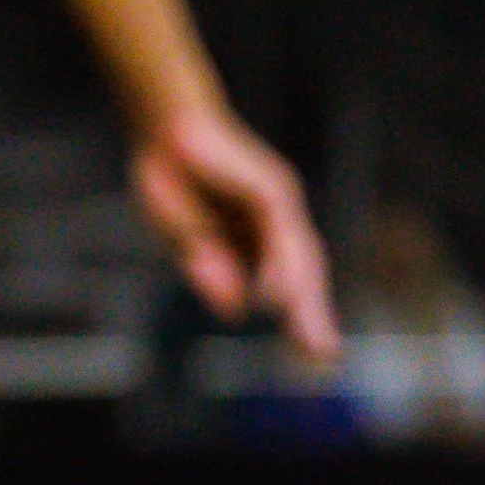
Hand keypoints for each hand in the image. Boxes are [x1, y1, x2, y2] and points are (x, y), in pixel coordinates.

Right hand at [131, 105, 341, 360]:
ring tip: (308, 336)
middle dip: (311, 316)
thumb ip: (211, 270)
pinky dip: (278, 265)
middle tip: (323, 355)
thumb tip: (236, 311)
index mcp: (259, 236)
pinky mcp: (270, 186)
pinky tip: (277, 294)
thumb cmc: (174, 179)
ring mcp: (278, 202)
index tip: (314, 353)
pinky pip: (279, 231)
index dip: (301, 316)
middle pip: (304, 274)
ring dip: (303, 299)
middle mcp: (278, 221)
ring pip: (299, 256)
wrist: (162, 128)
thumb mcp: (187, 237)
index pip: (289, 282)